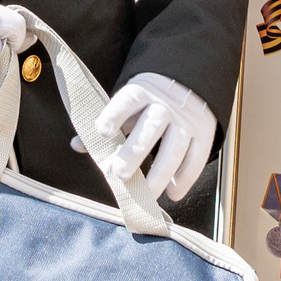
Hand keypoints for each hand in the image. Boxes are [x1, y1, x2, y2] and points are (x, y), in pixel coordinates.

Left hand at [83, 71, 216, 201]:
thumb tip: (76, 145)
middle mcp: (165, 105)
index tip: (102, 131)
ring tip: (146, 195)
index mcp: (142, 92)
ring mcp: (186, 120)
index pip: (128, 100)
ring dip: (161, 173)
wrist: (187, 84)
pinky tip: (173, 193)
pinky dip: (186, 178)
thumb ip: (105, 125)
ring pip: (175, 147)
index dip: (115, 114)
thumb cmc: (148, 100)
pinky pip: (196, 157)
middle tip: (120, 174)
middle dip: (135, 151)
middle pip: (151, 126)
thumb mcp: (127, 104)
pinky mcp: (203, 133)